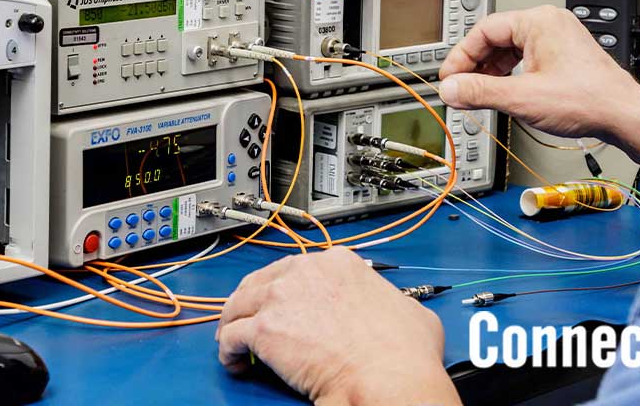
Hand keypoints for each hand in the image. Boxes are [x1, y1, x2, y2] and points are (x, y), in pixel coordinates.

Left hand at [217, 247, 459, 405]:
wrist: (387, 376)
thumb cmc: (402, 352)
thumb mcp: (411, 310)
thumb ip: (391, 301)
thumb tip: (395, 311)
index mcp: (339, 263)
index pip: (297, 267)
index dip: (288, 289)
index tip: (286, 305)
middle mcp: (306, 272)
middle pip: (262, 280)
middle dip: (255, 302)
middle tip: (253, 323)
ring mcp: (281, 298)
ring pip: (239, 304)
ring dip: (235, 324)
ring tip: (238, 345)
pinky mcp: (264, 330)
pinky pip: (229, 337)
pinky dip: (228, 351)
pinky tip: (237, 363)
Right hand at [438, 5, 639, 141]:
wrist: (623, 115)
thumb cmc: (588, 99)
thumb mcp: (522, 98)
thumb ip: (480, 92)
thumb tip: (451, 89)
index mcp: (538, 21)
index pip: (484, 30)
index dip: (461, 56)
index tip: (450, 77)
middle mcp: (549, 23)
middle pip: (496, 38)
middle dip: (475, 65)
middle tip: (460, 87)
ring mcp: (558, 38)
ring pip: (511, 49)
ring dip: (492, 71)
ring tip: (479, 93)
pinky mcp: (564, 54)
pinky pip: (526, 57)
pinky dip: (510, 74)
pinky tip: (504, 91)